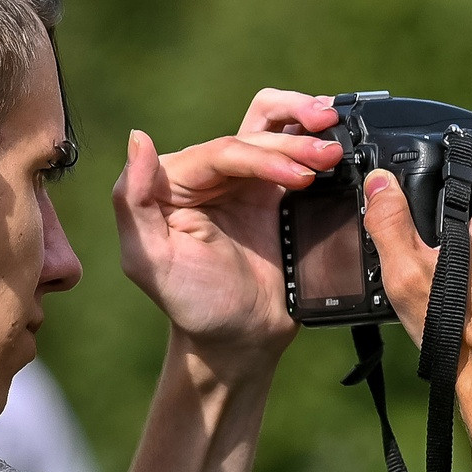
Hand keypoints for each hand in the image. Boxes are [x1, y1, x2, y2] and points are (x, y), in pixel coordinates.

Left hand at [112, 88, 343, 379]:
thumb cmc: (192, 305)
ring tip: (335, 148)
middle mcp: (208, 174)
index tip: (299, 178)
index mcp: (172, 181)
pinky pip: (294, 155)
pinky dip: (312, 142)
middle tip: (329, 155)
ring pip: (273, 131)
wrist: (242, 340)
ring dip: (305, 131)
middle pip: (254, 135)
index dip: (264, 157)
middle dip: (293, 140)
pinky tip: (337, 144)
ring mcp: (245, 182)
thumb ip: (133, 199)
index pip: (222, 151)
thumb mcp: (150, 260)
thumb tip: (138, 136)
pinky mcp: (276, 195)